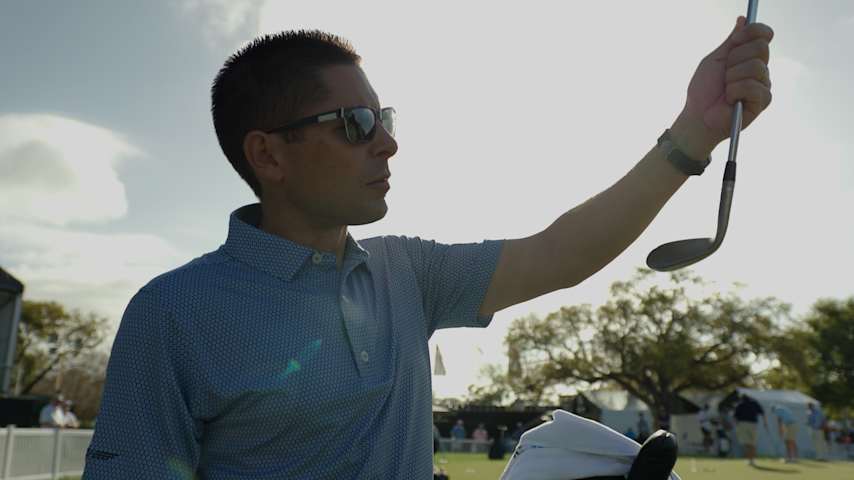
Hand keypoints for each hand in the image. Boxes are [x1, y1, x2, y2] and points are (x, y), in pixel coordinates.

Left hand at [679, 16, 774, 150]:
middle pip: (761, 48)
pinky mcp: (763, 101)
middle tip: (724, 75)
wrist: (697, 116)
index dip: (752, 32)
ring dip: (732, 78)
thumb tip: (743, 19)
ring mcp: (763, 84)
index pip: (764, 34)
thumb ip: (731, 42)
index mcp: (748, 57)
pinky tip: (731, 100)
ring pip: (756, 67)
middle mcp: (759, 69)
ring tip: (725, 90)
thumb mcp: (715, 60)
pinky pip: (754, 86)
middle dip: (735, 60)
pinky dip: (736, 91)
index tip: (735, 41)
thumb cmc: (703, 90)